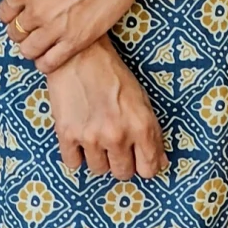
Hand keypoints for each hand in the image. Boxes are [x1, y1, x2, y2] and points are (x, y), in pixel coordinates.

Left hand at [0, 0, 151, 73]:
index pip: (4, 12)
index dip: (10, 12)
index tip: (20, 11)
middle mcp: (37, 11)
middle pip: (14, 32)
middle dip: (20, 29)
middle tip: (32, 24)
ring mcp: (56, 29)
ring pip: (28, 50)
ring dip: (31, 46)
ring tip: (41, 39)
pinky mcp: (75, 41)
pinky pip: (48, 63)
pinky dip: (44, 62)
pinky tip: (51, 52)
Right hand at [47, 35, 167, 180]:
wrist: (80, 54)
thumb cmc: (112, 73)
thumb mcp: (141, 99)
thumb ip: (152, 133)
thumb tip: (160, 163)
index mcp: (141, 126)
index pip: (149, 169)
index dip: (145, 165)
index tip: (139, 160)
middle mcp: (117, 135)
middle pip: (123, 173)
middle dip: (121, 161)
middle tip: (115, 143)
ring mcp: (91, 137)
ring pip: (98, 170)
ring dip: (99, 157)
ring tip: (96, 134)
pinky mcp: (67, 134)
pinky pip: (73, 164)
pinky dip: (76, 154)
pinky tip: (79, 136)